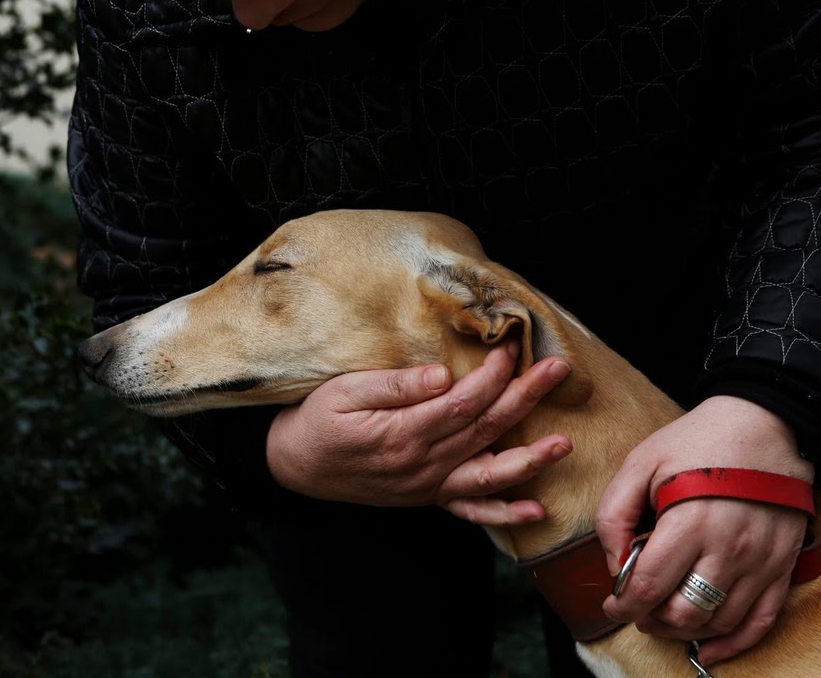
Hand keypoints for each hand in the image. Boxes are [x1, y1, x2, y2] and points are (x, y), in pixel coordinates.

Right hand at [266, 340, 572, 524]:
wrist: (296, 465)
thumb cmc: (317, 420)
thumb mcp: (343, 392)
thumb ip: (394, 386)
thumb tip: (442, 375)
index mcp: (404, 432)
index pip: (464, 401)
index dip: (494, 375)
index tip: (512, 346)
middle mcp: (423, 463)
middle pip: (486, 428)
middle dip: (526, 397)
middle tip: (558, 370)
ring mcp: (427, 484)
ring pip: (488, 472)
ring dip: (530, 459)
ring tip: (564, 444)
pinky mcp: (426, 496)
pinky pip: (469, 511)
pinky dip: (502, 514)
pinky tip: (533, 511)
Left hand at [597, 396, 813, 665]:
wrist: (762, 424)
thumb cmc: (696, 442)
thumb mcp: (639, 464)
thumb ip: (614, 513)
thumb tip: (613, 563)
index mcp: (689, 523)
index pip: (650, 586)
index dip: (624, 605)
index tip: (612, 606)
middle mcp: (729, 550)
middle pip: (685, 612)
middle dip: (651, 619)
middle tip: (636, 610)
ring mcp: (760, 562)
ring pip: (719, 622)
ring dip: (685, 630)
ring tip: (663, 619)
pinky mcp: (781, 565)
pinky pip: (761, 620)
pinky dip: (733, 642)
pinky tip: (708, 647)